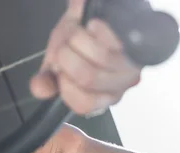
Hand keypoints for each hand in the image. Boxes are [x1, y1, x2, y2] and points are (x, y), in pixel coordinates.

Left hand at [17, 124, 89, 152]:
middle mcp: (49, 151)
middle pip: (30, 148)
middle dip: (21, 148)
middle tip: (10, 148)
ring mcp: (52, 139)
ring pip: (35, 136)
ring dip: (28, 137)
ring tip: (17, 137)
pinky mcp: (56, 129)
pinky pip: (43, 125)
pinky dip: (36, 126)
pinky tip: (28, 128)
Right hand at [30, 0, 140, 114]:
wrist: (96, 22)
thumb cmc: (77, 46)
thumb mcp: (55, 64)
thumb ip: (47, 81)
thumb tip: (40, 88)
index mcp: (95, 101)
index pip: (82, 104)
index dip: (65, 84)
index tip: (58, 70)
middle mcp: (117, 90)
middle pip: (87, 77)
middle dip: (65, 55)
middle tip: (63, 46)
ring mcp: (130, 69)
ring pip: (99, 56)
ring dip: (77, 37)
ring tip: (76, 31)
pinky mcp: (139, 49)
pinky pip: (111, 36)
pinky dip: (95, 27)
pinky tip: (94, 26)